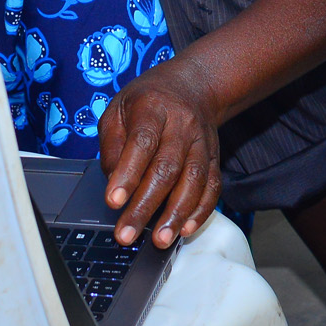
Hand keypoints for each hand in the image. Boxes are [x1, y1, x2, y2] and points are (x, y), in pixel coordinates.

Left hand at [96, 61, 221, 248]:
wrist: (192, 86)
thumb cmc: (147, 101)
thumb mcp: (119, 109)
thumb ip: (112, 143)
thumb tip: (112, 180)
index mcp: (153, 108)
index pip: (142, 143)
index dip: (128, 174)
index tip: (113, 201)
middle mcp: (182, 125)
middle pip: (167, 167)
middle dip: (146, 205)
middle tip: (128, 234)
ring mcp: (201, 142)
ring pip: (193, 180)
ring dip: (176, 214)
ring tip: (160, 240)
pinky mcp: (214, 157)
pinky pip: (213, 186)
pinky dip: (201, 211)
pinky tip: (186, 229)